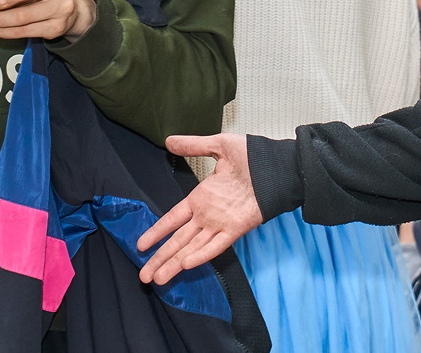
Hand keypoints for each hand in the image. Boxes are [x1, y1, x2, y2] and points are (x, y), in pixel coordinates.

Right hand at [136, 134, 262, 284]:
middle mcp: (207, 215)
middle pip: (177, 240)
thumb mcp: (219, 145)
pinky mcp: (235, 229)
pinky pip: (215, 245)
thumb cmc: (253, 156)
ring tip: (158, 278)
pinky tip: (186, 264)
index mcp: (200, 198)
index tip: (140, 245)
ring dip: (174, 263)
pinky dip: (201, 255)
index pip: (172, 219)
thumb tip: (169, 141)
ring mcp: (220, 224)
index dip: (156, 232)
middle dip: (160, 258)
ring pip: (192, 247)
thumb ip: (194, 145)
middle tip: (143, 274)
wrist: (279, 166)